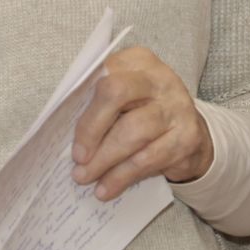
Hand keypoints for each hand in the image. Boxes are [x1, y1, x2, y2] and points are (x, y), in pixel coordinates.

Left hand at [71, 46, 212, 197]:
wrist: (188, 131)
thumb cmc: (143, 112)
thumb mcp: (124, 99)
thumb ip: (97, 104)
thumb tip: (61, 130)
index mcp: (138, 61)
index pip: (104, 74)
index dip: (82, 104)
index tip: (66, 132)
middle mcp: (160, 79)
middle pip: (117, 94)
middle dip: (91, 129)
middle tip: (77, 157)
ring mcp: (176, 107)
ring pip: (133, 131)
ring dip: (104, 160)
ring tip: (84, 177)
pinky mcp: (187, 137)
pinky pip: (147, 159)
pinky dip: (121, 177)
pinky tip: (106, 188)